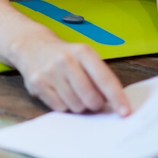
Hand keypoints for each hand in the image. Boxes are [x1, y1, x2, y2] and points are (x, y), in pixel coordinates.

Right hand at [12, 35, 130, 115]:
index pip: (104, 79)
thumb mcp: (84, 56)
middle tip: (92, 99)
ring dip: (78, 105)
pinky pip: (59, 107)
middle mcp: (65, 60)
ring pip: (76, 106)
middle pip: (91, 98)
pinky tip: (59, 92)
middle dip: (95, 104)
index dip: (117, 98)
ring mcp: (50, 71)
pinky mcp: (37, 83)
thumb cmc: (63, 54)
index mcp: (82, 51)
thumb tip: (114, 103)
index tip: (126, 112)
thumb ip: (99, 76)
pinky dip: (64, 105)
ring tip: (72, 92)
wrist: (31, 45)